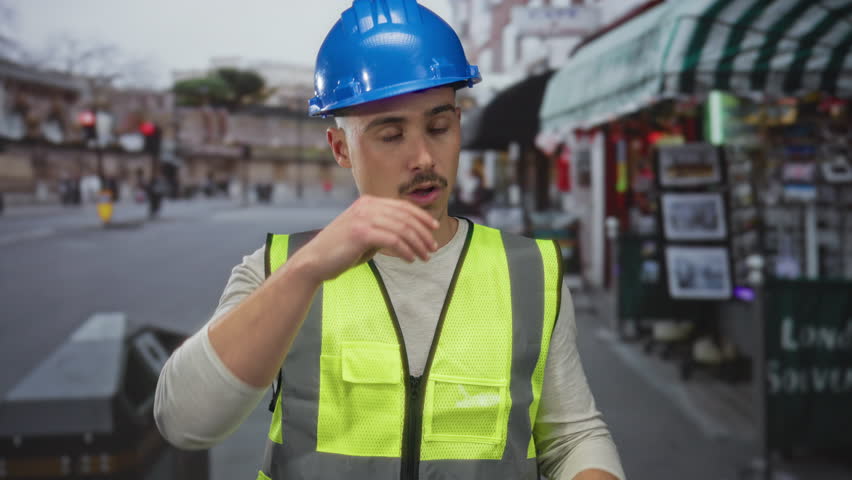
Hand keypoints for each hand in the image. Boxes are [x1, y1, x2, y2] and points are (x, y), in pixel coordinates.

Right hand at [292, 195, 439, 282]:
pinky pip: (392, 240)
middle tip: (433, 248)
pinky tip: (411, 259)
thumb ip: (384, 229)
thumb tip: (410, 233)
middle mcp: (366, 206)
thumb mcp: (366, 234)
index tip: (434, 229)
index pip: (402, 206)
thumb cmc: (341, 251)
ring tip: (425, 257)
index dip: (421, 217)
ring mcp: (363, 217)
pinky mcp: (360, 232)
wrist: (315, 261)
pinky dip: (405, 250)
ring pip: (402, 229)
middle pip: (405, 217)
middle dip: (423, 233)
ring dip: (418, 244)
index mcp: (368, 202)